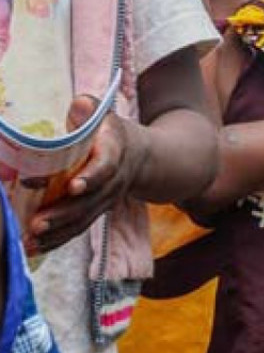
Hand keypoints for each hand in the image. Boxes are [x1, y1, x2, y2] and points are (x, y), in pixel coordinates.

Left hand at [28, 96, 146, 251]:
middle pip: (89, 201)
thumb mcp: (105, 115)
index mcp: (115, 152)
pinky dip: (57, 239)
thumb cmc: (112, 132)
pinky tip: (36, 247)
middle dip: (63, 213)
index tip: (74, 187)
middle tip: (37, 223)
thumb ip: (89, 110)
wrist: (144, 158)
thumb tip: (79, 106)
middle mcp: (113, 180)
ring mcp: (106, 199)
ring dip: (57, 231)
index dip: (92, 177)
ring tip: (31, 238)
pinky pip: (78, 227)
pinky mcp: (96, 211)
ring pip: (83, 218)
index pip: (106, 166)